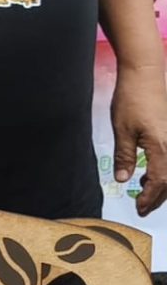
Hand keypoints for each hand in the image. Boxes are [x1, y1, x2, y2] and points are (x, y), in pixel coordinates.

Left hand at [111, 65, 166, 215]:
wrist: (145, 75)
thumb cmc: (132, 100)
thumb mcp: (122, 130)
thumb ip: (125, 157)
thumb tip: (123, 179)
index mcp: (163, 148)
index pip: (160, 182)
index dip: (150, 198)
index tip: (139, 208)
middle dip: (158, 197)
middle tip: (143, 208)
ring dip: (162, 185)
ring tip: (143, 191)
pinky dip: (164, 170)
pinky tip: (149, 172)